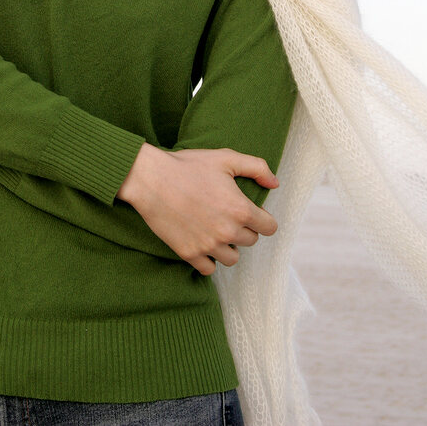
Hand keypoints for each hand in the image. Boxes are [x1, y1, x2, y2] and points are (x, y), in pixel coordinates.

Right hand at [117, 144, 278, 274]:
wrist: (151, 178)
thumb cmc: (188, 165)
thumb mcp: (225, 158)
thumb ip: (257, 167)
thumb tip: (275, 184)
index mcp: (240, 209)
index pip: (269, 228)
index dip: (262, 218)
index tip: (251, 212)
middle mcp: (228, 232)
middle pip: (250, 242)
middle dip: (243, 229)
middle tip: (226, 214)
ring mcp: (208, 245)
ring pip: (232, 258)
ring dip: (227, 246)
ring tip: (215, 230)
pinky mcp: (189, 254)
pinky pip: (209, 269)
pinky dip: (208, 259)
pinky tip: (201, 242)